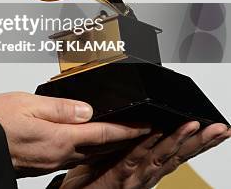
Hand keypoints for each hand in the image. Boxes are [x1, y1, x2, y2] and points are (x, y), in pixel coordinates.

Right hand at [0, 92, 150, 175]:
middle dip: (122, 140)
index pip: (102, 134)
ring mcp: (49, 163)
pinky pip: (71, 159)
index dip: (127, 130)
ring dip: (104, 147)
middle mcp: (58, 155)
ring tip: (117, 136)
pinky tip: (83, 145)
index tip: (146, 125)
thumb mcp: (26, 103)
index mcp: (59, 138)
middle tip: (140, 131)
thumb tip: (86, 109)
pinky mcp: (40, 166)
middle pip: (99, 149)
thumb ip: (59, 107)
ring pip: (86, 155)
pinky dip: (85, 151)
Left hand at [59, 121, 230, 188]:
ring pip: (161, 157)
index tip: (214, 128)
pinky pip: (133, 158)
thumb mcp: (113, 159)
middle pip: (177, 155)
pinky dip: (147, 144)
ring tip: (197, 126)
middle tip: (221, 129)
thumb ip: (128, 147)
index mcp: (145, 170)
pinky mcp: (116, 178)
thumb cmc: (89, 182)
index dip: (196, 141)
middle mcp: (144, 175)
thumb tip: (141, 125)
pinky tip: (158, 133)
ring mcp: (132, 178)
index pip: (176, 153)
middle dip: (200, 141)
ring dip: (180, 140)